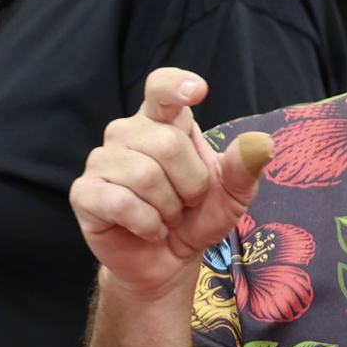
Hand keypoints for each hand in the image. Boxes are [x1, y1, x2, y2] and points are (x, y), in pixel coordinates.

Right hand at [70, 69, 272, 300]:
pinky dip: (147, 224)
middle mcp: (127, 133)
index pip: (161, 89)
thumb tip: (262, 143)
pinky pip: (122, 203)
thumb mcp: (233, 194)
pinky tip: (149, 229)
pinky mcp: (85, 193)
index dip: (175, 86)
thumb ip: (243, 168)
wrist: (167, 260)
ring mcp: (101, 160)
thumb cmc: (197, 217)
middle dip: (190, 184)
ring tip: (166, 217)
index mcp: (164, 122)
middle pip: (167, 143)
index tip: (197, 90)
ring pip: (145, 176)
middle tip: (185, 203)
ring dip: (168, 208)